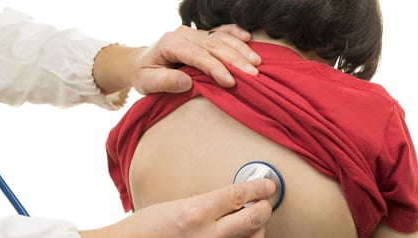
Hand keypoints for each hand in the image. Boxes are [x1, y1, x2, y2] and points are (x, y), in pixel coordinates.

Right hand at [79, 179, 274, 237]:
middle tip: (266, 201)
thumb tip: (236, 200)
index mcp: (196, 211)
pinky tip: (242, 234)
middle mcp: (207, 234)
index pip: (238, 195)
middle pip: (252, 219)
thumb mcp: (179, 204)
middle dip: (264, 208)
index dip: (257, 188)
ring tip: (254, 218)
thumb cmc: (150, 224)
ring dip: (258, 227)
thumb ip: (210, 204)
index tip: (267, 184)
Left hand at [93, 24, 260, 94]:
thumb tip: (187, 82)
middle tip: (253, 74)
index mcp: (170, 43)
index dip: (215, 68)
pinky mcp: (200, 34)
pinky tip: (249, 38)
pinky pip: (220, 30)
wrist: (140, 61)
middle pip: (213, 45)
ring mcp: (193, 32)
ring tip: (256, 62)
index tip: (230, 81)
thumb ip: (164, 82)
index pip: (197, 55)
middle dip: (235, 59)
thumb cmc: (143, 74)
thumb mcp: (146, 82)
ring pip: (220, 38)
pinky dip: (235, 33)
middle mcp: (183, 34)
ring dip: (240, 49)